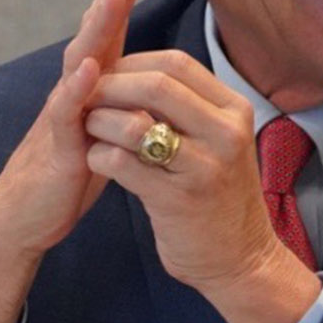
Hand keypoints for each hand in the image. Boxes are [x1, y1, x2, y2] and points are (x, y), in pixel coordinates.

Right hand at [0, 0, 148, 322]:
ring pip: (79, 65)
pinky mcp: (56, 151)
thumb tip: (146, 81)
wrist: (20, 224)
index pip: (108, 32)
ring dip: (96, 29)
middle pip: (94, 33)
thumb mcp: (100, 134)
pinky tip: (89, 69)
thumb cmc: (63, 181)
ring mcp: (61, 119)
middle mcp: (71, 94)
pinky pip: (66, 116)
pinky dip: (76, 90)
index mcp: (88, 91)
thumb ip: (116, 104)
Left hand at [82, 50, 320, 322]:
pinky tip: (95, 161)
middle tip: (83, 97)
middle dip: (108, 86)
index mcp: (233, 110)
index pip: (175, 63)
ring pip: (135, 124)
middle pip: (155, 84)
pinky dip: (99, 156)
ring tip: (86, 129)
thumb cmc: (214, 195)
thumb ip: (184, 107)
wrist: (240, 259)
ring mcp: (205, 166)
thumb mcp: (214, 141)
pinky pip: (123, 164)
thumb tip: (133, 71)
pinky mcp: (179, 199)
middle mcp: (226, 132)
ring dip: (99, 121)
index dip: (130, 63)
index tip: (103, 75)